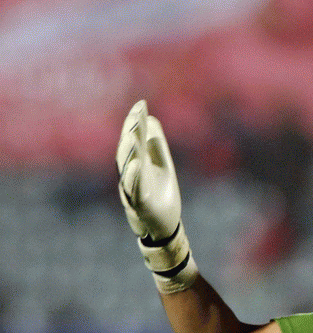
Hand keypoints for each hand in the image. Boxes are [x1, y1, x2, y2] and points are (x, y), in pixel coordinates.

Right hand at [115, 100, 197, 292]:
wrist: (164, 228)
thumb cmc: (161, 196)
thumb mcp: (163, 166)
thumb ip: (157, 145)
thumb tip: (153, 119)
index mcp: (138, 164)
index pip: (135, 140)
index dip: (135, 123)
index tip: (141, 104)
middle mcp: (131, 175)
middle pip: (128, 151)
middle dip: (132, 132)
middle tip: (136, 114)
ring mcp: (133, 190)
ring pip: (127, 169)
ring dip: (129, 151)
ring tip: (133, 135)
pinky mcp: (139, 206)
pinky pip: (134, 190)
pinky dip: (135, 177)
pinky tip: (137, 163)